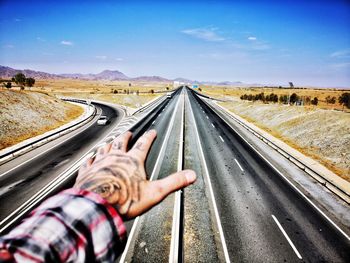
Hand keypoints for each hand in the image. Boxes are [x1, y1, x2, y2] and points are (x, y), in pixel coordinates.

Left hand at [74, 130, 195, 218]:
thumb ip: (173, 182)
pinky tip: (90, 157)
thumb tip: (190, 175)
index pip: (144, 144)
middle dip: (126, 136)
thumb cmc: (124, 199)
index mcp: (133, 161)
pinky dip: (91, 158)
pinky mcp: (87, 172)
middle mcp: (116, 158)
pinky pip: (89, 161)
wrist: (97, 204)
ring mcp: (100, 163)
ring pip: (105, 148)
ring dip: (109, 143)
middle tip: (128, 132)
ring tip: (110, 141)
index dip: (149, 137)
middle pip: (121, 142)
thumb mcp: (155, 192)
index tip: (152, 132)